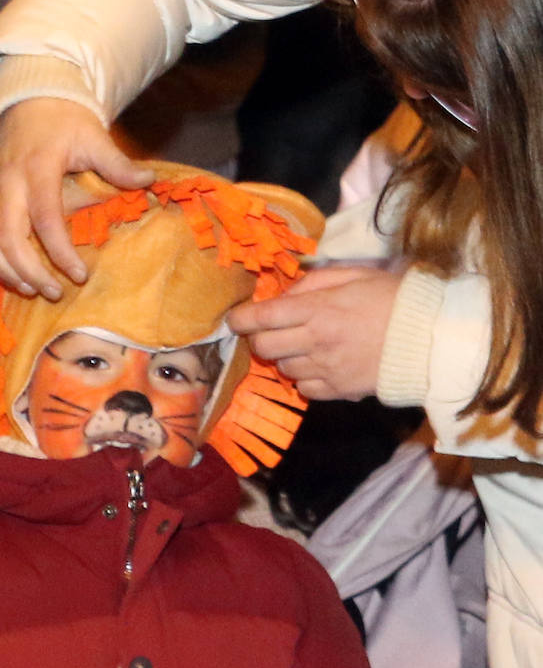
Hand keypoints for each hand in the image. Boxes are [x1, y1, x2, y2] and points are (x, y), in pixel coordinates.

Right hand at [0, 98, 155, 299]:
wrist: (30, 102)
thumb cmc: (66, 122)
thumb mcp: (94, 136)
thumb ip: (118, 163)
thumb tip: (148, 181)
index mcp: (38, 168)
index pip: (44, 217)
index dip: (59, 250)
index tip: (79, 275)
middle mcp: (10, 183)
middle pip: (8, 236)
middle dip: (29, 270)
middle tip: (55, 293)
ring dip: (7, 270)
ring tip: (32, 291)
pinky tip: (13, 279)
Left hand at [228, 266, 401, 400]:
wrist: (431, 337)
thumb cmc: (393, 298)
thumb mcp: (352, 275)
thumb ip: (312, 283)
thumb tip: (283, 295)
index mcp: (318, 310)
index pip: (263, 317)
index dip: (241, 319)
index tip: (235, 319)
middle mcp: (316, 342)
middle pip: (264, 348)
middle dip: (260, 339)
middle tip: (271, 331)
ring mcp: (327, 370)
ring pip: (283, 370)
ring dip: (285, 358)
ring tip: (304, 346)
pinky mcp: (340, 391)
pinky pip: (305, 389)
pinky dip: (305, 378)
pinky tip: (319, 365)